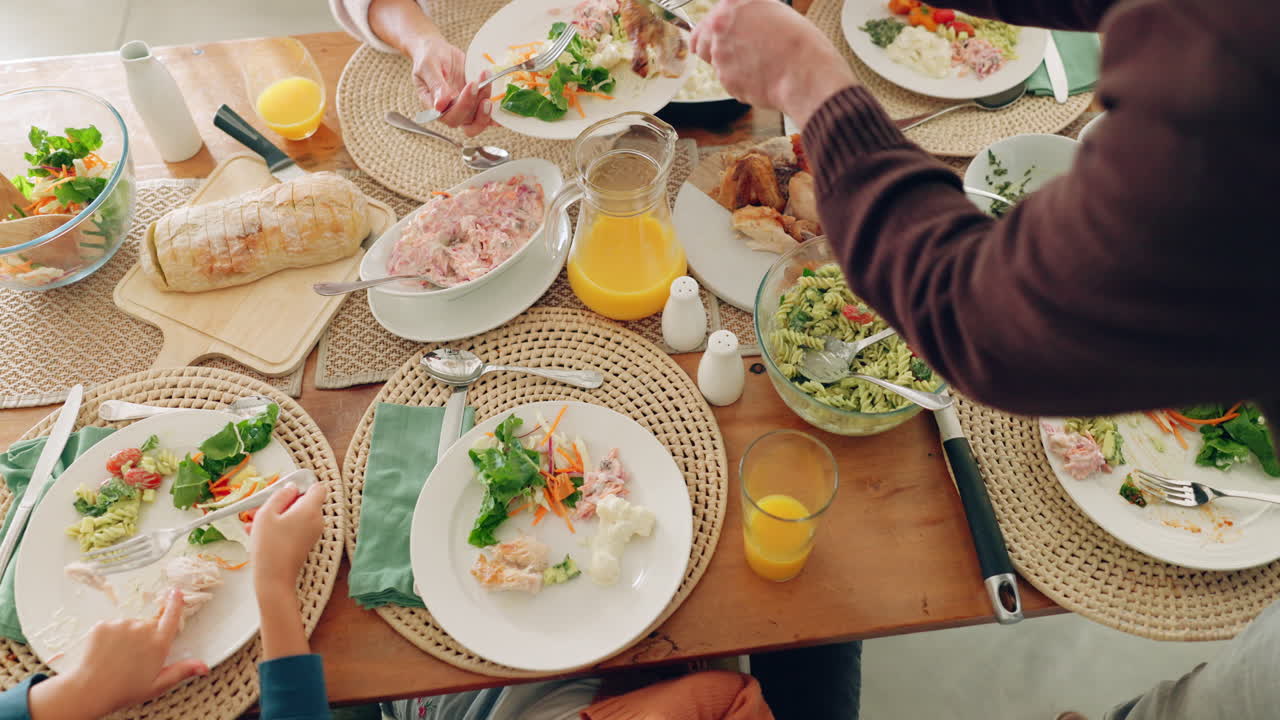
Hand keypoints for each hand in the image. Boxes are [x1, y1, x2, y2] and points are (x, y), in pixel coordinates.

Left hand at [29, 591, 207, 717]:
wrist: (89, 690)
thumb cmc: (124, 690)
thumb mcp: (158, 685)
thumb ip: (182, 671)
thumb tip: (205, 667)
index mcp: (159, 643)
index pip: (172, 616)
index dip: (175, 603)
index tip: (176, 592)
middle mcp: (143, 629)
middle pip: (148, 625)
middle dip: (144, 637)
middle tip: (134, 658)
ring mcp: (122, 624)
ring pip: (128, 626)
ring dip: (125, 637)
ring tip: (117, 658)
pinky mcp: (104, 624)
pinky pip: (111, 626)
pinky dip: (109, 636)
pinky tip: (105, 652)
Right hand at [250, 481, 326, 598]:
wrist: (274, 580)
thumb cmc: (269, 546)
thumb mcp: (267, 514)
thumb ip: (280, 496)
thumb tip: (290, 488)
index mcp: (311, 509)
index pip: (317, 488)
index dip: (301, 485)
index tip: (284, 489)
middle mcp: (316, 520)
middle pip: (302, 501)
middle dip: (280, 502)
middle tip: (259, 506)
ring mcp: (311, 533)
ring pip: (293, 515)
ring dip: (274, 515)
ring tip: (251, 522)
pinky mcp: (304, 543)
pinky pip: (292, 528)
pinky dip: (277, 527)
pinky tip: (255, 532)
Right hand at [408, 34, 493, 136]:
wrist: (439, 51)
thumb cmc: (429, 58)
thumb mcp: (428, 67)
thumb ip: (435, 85)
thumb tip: (440, 105)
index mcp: (434, 106)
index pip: (449, 116)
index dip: (463, 105)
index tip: (471, 85)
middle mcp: (450, 111)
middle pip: (467, 124)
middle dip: (479, 110)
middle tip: (484, 89)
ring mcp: (465, 108)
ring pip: (479, 119)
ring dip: (488, 104)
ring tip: (488, 80)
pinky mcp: (476, 102)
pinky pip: (487, 113)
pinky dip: (496, 113)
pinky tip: (502, 104)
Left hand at [691, 0, 856, 126]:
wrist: (806, 74)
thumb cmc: (801, 45)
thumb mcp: (776, 12)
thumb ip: (750, 15)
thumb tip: (742, 23)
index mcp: (734, 3)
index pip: (709, 18)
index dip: (714, 31)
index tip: (716, 38)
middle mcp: (721, 25)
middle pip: (700, 41)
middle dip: (712, 49)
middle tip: (734, 56)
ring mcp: (720, 52)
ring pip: (714, 63)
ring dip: (729, 66)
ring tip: (757, 66)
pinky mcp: (725, 78)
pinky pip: (728, 81)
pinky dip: (740, 82)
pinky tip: (761, 77)